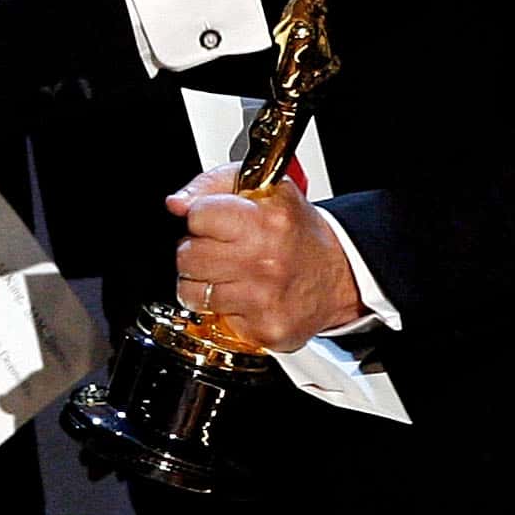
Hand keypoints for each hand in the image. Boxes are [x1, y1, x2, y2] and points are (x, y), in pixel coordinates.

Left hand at [166, 167, 362, 352]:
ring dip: (202, 283)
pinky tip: (243, 297)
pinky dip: (223, 309)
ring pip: (192, 291)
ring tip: (228, 274)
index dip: (201, 218)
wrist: (338, 274)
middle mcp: (265, 262)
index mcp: (265, 221)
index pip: (196, 215)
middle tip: (220, 250)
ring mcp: (264, 300)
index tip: (215, 222)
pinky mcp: (265, 330)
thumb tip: (176, 203)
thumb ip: (211, 184)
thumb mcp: (262, 187)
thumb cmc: (295, 231)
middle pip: (186, 256)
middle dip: (196, 250)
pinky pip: (215, 319)